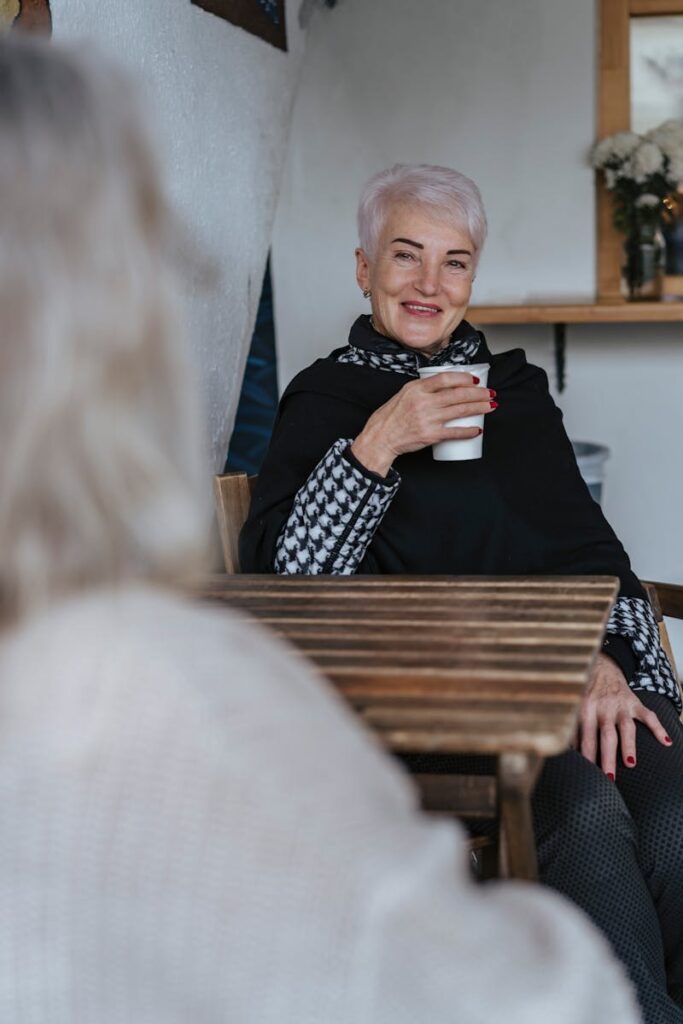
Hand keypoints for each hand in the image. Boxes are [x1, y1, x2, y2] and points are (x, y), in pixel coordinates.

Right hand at [351, 372, 494, 475]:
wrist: (381, 437)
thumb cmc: (391, 416)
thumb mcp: (405, 394)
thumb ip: (423, 389)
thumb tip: (446, 386)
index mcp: (416, 388)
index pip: (445, 378)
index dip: (463, 378)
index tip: (476, 380)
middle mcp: (423, 402)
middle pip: (458, 394)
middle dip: (479, 393)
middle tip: (490, 393)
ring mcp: (428, 419)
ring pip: (460, 410)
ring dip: (479, 408)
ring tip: (490, 406)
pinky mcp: (430, 435)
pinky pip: (454, 432)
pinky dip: (468, 431)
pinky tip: (477, 429)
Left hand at [578, 652, 672, 777]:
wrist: (601, 667)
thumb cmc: (585, 693)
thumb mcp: (575, 706)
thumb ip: (574, 728)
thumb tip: (568, 753)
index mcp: (585, 709)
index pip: (586, 737)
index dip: (587, 755)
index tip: (587, 774)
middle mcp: (604, 707)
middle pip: (606, 735)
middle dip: (607, 757)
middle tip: (608, 777)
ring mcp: (621, 705)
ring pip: (626, 728)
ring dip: (629, 746)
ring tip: (631, 764)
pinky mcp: (635, 703)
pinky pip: (648, 716)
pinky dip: (658, 728)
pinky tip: (666, 742)